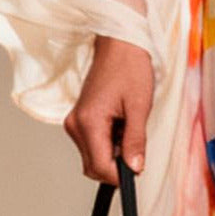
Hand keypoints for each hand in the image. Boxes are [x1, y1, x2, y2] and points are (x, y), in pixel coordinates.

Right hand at [63, 34, 154, 185]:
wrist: (120, 41)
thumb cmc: (130, 66)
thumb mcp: (139, 105)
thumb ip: (135, 140)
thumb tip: (135, 168)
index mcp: (88, 122)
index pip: (99, 167)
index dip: (120, 174)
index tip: (138, 167)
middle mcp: (75, 124)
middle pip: (93, 165)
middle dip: (116, 164)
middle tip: (135, 143)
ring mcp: (75, 120)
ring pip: (93, 155)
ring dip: (112, 151)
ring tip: (129, 125)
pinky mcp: (80, 117)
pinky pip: (92, 142)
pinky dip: (108, 141)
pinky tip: (121, 121)